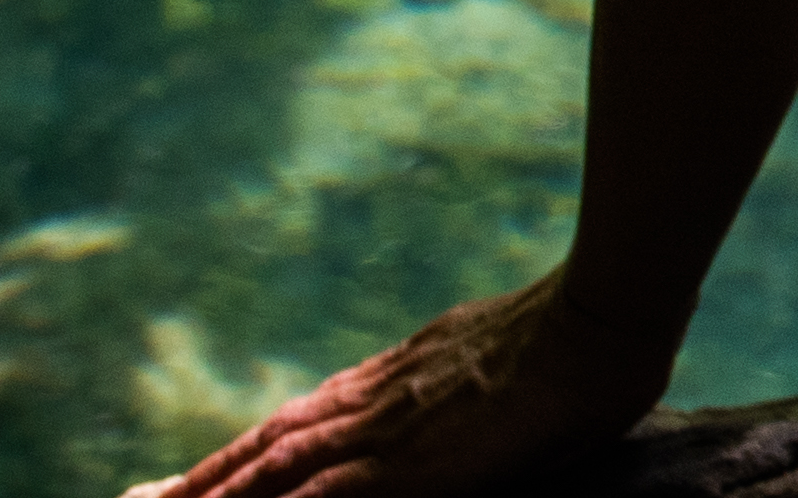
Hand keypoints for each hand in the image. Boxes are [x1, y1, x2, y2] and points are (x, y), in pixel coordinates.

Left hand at [123, 269, 665, 497]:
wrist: (601, 316)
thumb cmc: (572, 337)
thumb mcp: (489, 353)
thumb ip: (449, 379)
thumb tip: (442, 392)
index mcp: (392, 379)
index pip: (298, 421)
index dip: (242, 451)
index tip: (196, 474)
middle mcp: (372, 401)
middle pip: (266, 445)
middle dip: (202, 479)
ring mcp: (384, 429)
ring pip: (274, 468)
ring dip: (214, 492)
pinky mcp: (405, 461)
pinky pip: (321, 492)